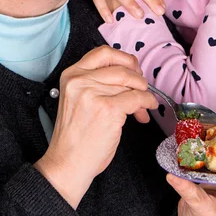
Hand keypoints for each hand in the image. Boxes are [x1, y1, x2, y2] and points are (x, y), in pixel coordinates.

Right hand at [34, 46, 157, 208]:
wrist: (68, 162)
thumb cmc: (76, 135)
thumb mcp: (78, 98)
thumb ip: (97, 83)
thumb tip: (130, 76)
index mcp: (71, 75)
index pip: (103, 53)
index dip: (123, 58)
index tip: (133, 68)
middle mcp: (80, 80)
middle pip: (121, 68)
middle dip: (138, 78)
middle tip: (143, 88)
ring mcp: (93, 93)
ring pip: (131, 83)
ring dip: (143, 93)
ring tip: (143, 106)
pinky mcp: (108, 109)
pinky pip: (137, 98)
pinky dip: (147, 102)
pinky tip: (146, 110)